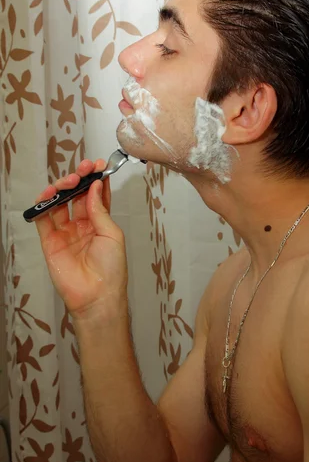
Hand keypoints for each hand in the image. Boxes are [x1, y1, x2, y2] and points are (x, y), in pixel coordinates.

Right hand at [35, 159, 127, 321]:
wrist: (97, 297)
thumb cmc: (112, 269)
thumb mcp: (112, 234)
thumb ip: (100, 210)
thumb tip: (94, 186)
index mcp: (100, 224)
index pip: (96, 196)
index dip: (96, 179)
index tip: (98, 165)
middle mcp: (82, 226)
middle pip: (76, 196)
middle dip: (79, 179)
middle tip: (83, 169)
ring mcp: (65, 233)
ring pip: (59, 204)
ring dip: (62, 188)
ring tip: (69, 180)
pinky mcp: (50, 242)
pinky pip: (43, 219)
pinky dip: (43, 204)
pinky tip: (49, 194)